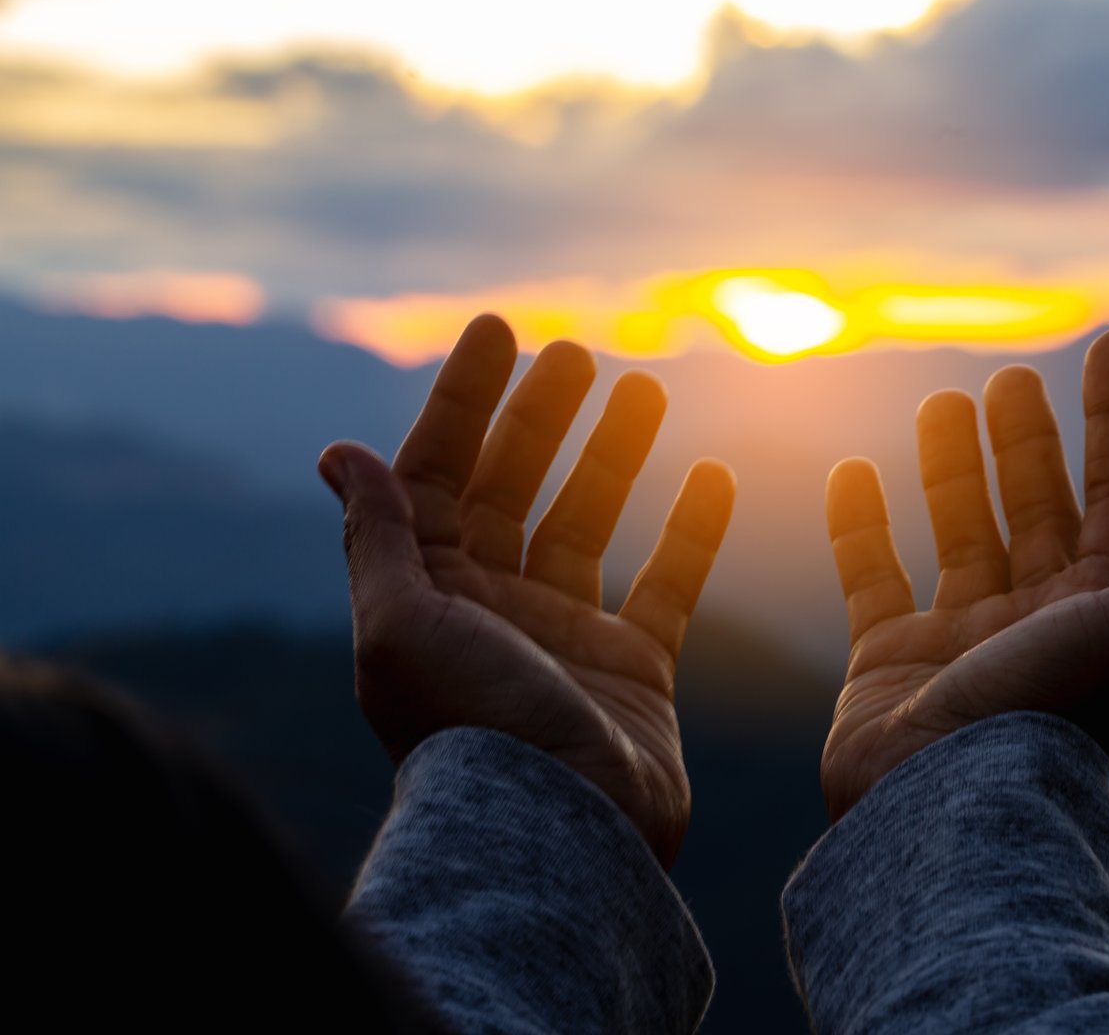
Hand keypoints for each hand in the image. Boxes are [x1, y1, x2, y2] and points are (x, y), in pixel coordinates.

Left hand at [318, 315, 734, 865]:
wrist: (565, 834)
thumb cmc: (477, 731)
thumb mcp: (402, 627)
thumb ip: (377, 539)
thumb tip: (338, 454)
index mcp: (430, 593)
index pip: (441, 474)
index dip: (463, 400)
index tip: (498, 331)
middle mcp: (492, 607)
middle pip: (516, 487)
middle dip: (541, 417)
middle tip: (576, 352)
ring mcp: (565, 636)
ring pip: (590, 521)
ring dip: (614, 455)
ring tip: (644, 386)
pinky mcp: (633, 667)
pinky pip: (668, 584)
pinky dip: (692, 532)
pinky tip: (714, 475)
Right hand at [820, 329, 1108, 820]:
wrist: (951, 813)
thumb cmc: (1056, 715)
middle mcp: (1040, 622)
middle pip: (1038, 509)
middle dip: (1030, 441)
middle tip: (1012, 377)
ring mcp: (964, 642)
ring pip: (960, 533)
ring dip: (953, 469)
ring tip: (942, 400)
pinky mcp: (889, 663)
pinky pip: (873, 579)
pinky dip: (860, 525)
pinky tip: (852, 469)